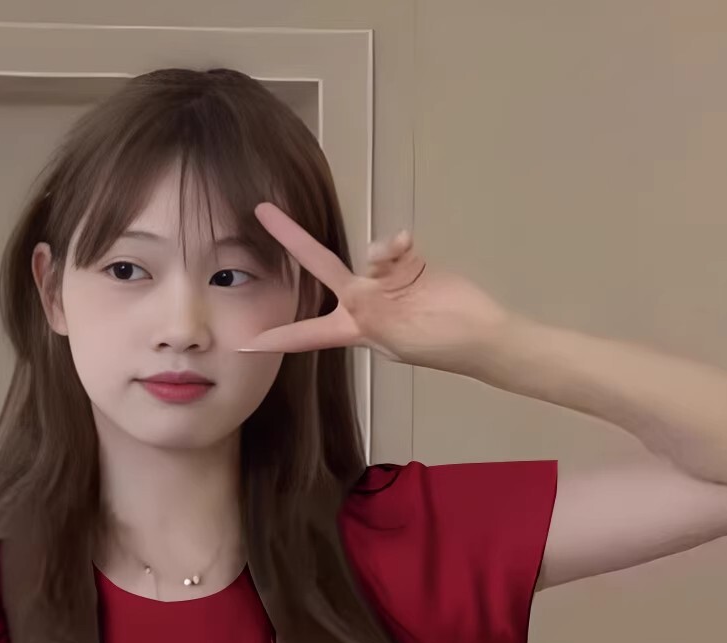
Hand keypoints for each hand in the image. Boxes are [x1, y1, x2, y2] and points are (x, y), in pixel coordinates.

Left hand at [238, 201, 510, 370]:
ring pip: (363, 251)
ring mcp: (385, 281)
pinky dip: (395, 242)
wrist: (482, 331)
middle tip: (262, 211)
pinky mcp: (408, 263)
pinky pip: (391, 243)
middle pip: (320, 269)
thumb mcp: (396, 340)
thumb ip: (373, 315)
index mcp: (354, 329)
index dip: (276, 337)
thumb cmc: (440, 345)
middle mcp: (363, 303)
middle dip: (293, 240)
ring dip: (376, 250)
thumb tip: (359, 288)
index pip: (305, 335)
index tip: (244, 342)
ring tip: (395, 252)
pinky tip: (406, 243)